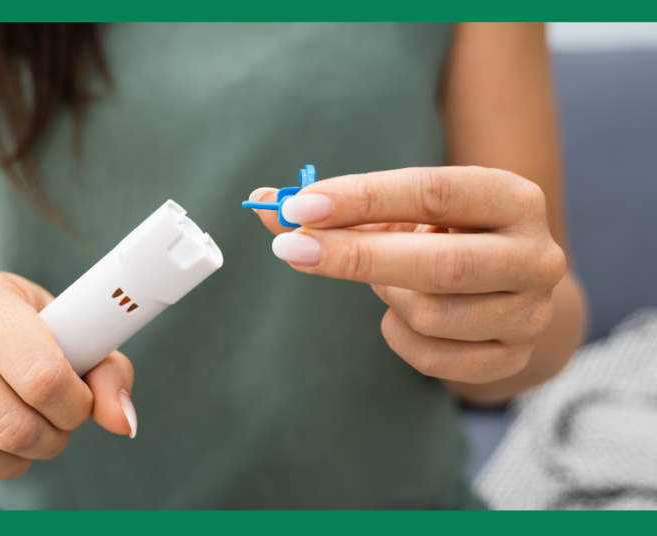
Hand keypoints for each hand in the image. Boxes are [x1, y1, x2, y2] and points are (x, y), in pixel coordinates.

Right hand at [0, 268, 135, 497]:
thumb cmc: (10, 331)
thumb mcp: (59, 328)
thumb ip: (103, 370)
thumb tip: (122, 422)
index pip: (41, 375)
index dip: (74, 406)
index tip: (78, 404)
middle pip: (11, 424)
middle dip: (50, 440)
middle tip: (54, 428)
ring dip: (16, 464)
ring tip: (23, 441)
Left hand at [251, 166, 565, 384]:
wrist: (507, 292)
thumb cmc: (442, 237)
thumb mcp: (401, 211)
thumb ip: (335, 208)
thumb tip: (260, 205)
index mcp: (512, 198)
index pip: (433, 192)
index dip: (361, 199)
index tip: (299, 207)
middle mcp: (535, 254)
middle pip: (440, 264)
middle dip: (355, 257)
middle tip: (290, 249)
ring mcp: (530, 312)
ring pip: (432, 314)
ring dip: (387, 295)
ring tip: (388, 280)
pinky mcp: (515, 358)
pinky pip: (432, 356)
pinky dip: (397, 335)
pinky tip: (402, 315)